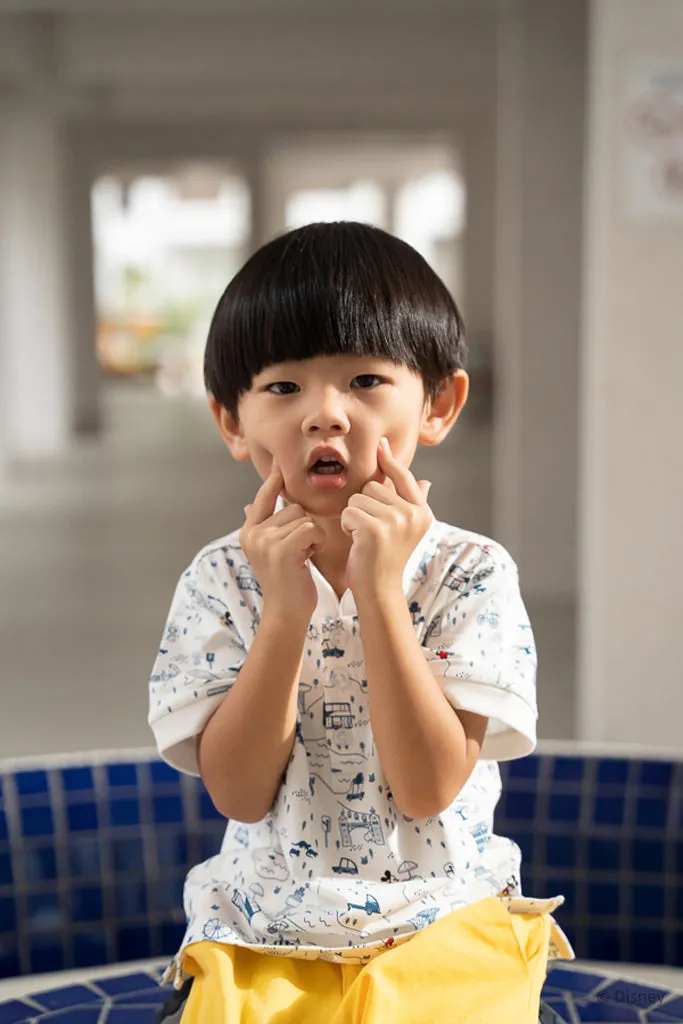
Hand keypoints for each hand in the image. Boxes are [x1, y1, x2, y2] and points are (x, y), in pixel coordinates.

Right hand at [240, 457, 326, 622]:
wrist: (286, 612)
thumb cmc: (286, 582)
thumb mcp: (271, 551)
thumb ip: (263, 525)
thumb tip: (249, 504)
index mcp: (249, 531)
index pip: (263, 497)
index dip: (273, 481)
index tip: (280, 465)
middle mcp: (253, 533)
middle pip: (292, 507)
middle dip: (305, 526)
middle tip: (300, 551)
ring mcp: (265, 540)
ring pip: (303, 517)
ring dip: (312, 535)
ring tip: (303, 556)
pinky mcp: (281, 549)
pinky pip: (310, 528)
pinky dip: (316, 541)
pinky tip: (309, 558)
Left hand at [340, 437, 432, 597]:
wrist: (379, 590)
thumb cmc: (386, 559)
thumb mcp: (405, 529)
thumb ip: (414, 503)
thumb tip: (426, 481)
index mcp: (422, 512)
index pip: (404, 477)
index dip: (390, 461)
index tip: (381, 445)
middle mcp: (413, 514)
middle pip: (374, 485)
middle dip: (364, 505)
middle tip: (370, 531)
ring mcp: (396, 521)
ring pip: (359, 497)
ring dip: (354, 515)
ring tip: (363, 537)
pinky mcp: (375, 529)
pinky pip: (349, 511)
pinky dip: (346, 525)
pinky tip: (356, 541)